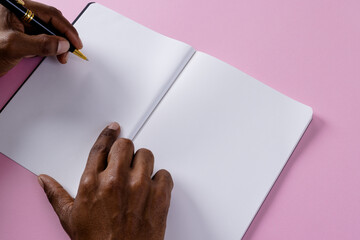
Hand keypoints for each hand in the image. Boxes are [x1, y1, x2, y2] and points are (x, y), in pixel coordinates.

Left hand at [0, 0, 82, 75]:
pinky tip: (53, 54)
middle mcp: (19, 13)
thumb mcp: (15, 47)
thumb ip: (41, 44)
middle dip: (63, 37)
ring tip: (61, 55)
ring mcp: (20, 24)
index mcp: (16, 8)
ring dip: (58, 44)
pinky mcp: (21, 35)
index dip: (66, 29)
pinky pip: (42, 38)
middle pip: (51, 21)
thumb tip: (62, 44)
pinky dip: (50, 47)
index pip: (50, 14)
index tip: (75, 42)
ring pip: (48, 30)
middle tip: (70, 50)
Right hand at [38, 122, 173, 239]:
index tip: (113, 128)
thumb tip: (44, 181)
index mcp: (92, 183)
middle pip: (125, 145)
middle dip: (125, 151)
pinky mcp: (160, 195)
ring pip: (146, 155)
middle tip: (125, 163)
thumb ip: (56, 195)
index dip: (108, 135)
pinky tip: (152, 190)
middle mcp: (116, 180)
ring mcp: (140, 187)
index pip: (101, 147)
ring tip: (138, 178)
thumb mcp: (70, 218)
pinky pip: (164, 173)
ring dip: (143, 164)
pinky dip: (160, 180)